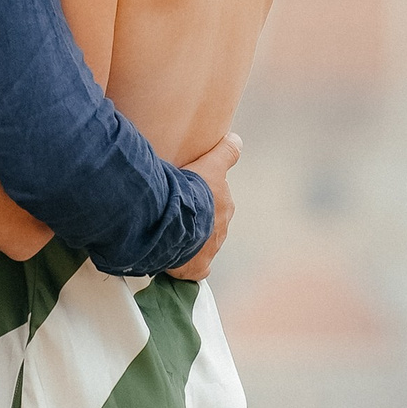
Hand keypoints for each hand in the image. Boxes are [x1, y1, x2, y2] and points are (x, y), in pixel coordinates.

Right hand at [168, 132, 238, 281]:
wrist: (172, 220)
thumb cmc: (188, 190)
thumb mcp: (210, 163)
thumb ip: (226, 151)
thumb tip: (237, 139)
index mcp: (224, 204)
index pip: (216, 200)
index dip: (201, 196)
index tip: (188, 194)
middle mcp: (221, 227)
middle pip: (209, 221)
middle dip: (196, 217)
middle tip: (175, 211)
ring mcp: (210, 248)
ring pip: (201, 243)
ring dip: (189, 238)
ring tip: (169, 232)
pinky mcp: (199, 267)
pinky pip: (196, 268)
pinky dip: (189, 265)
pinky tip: (177, 259)